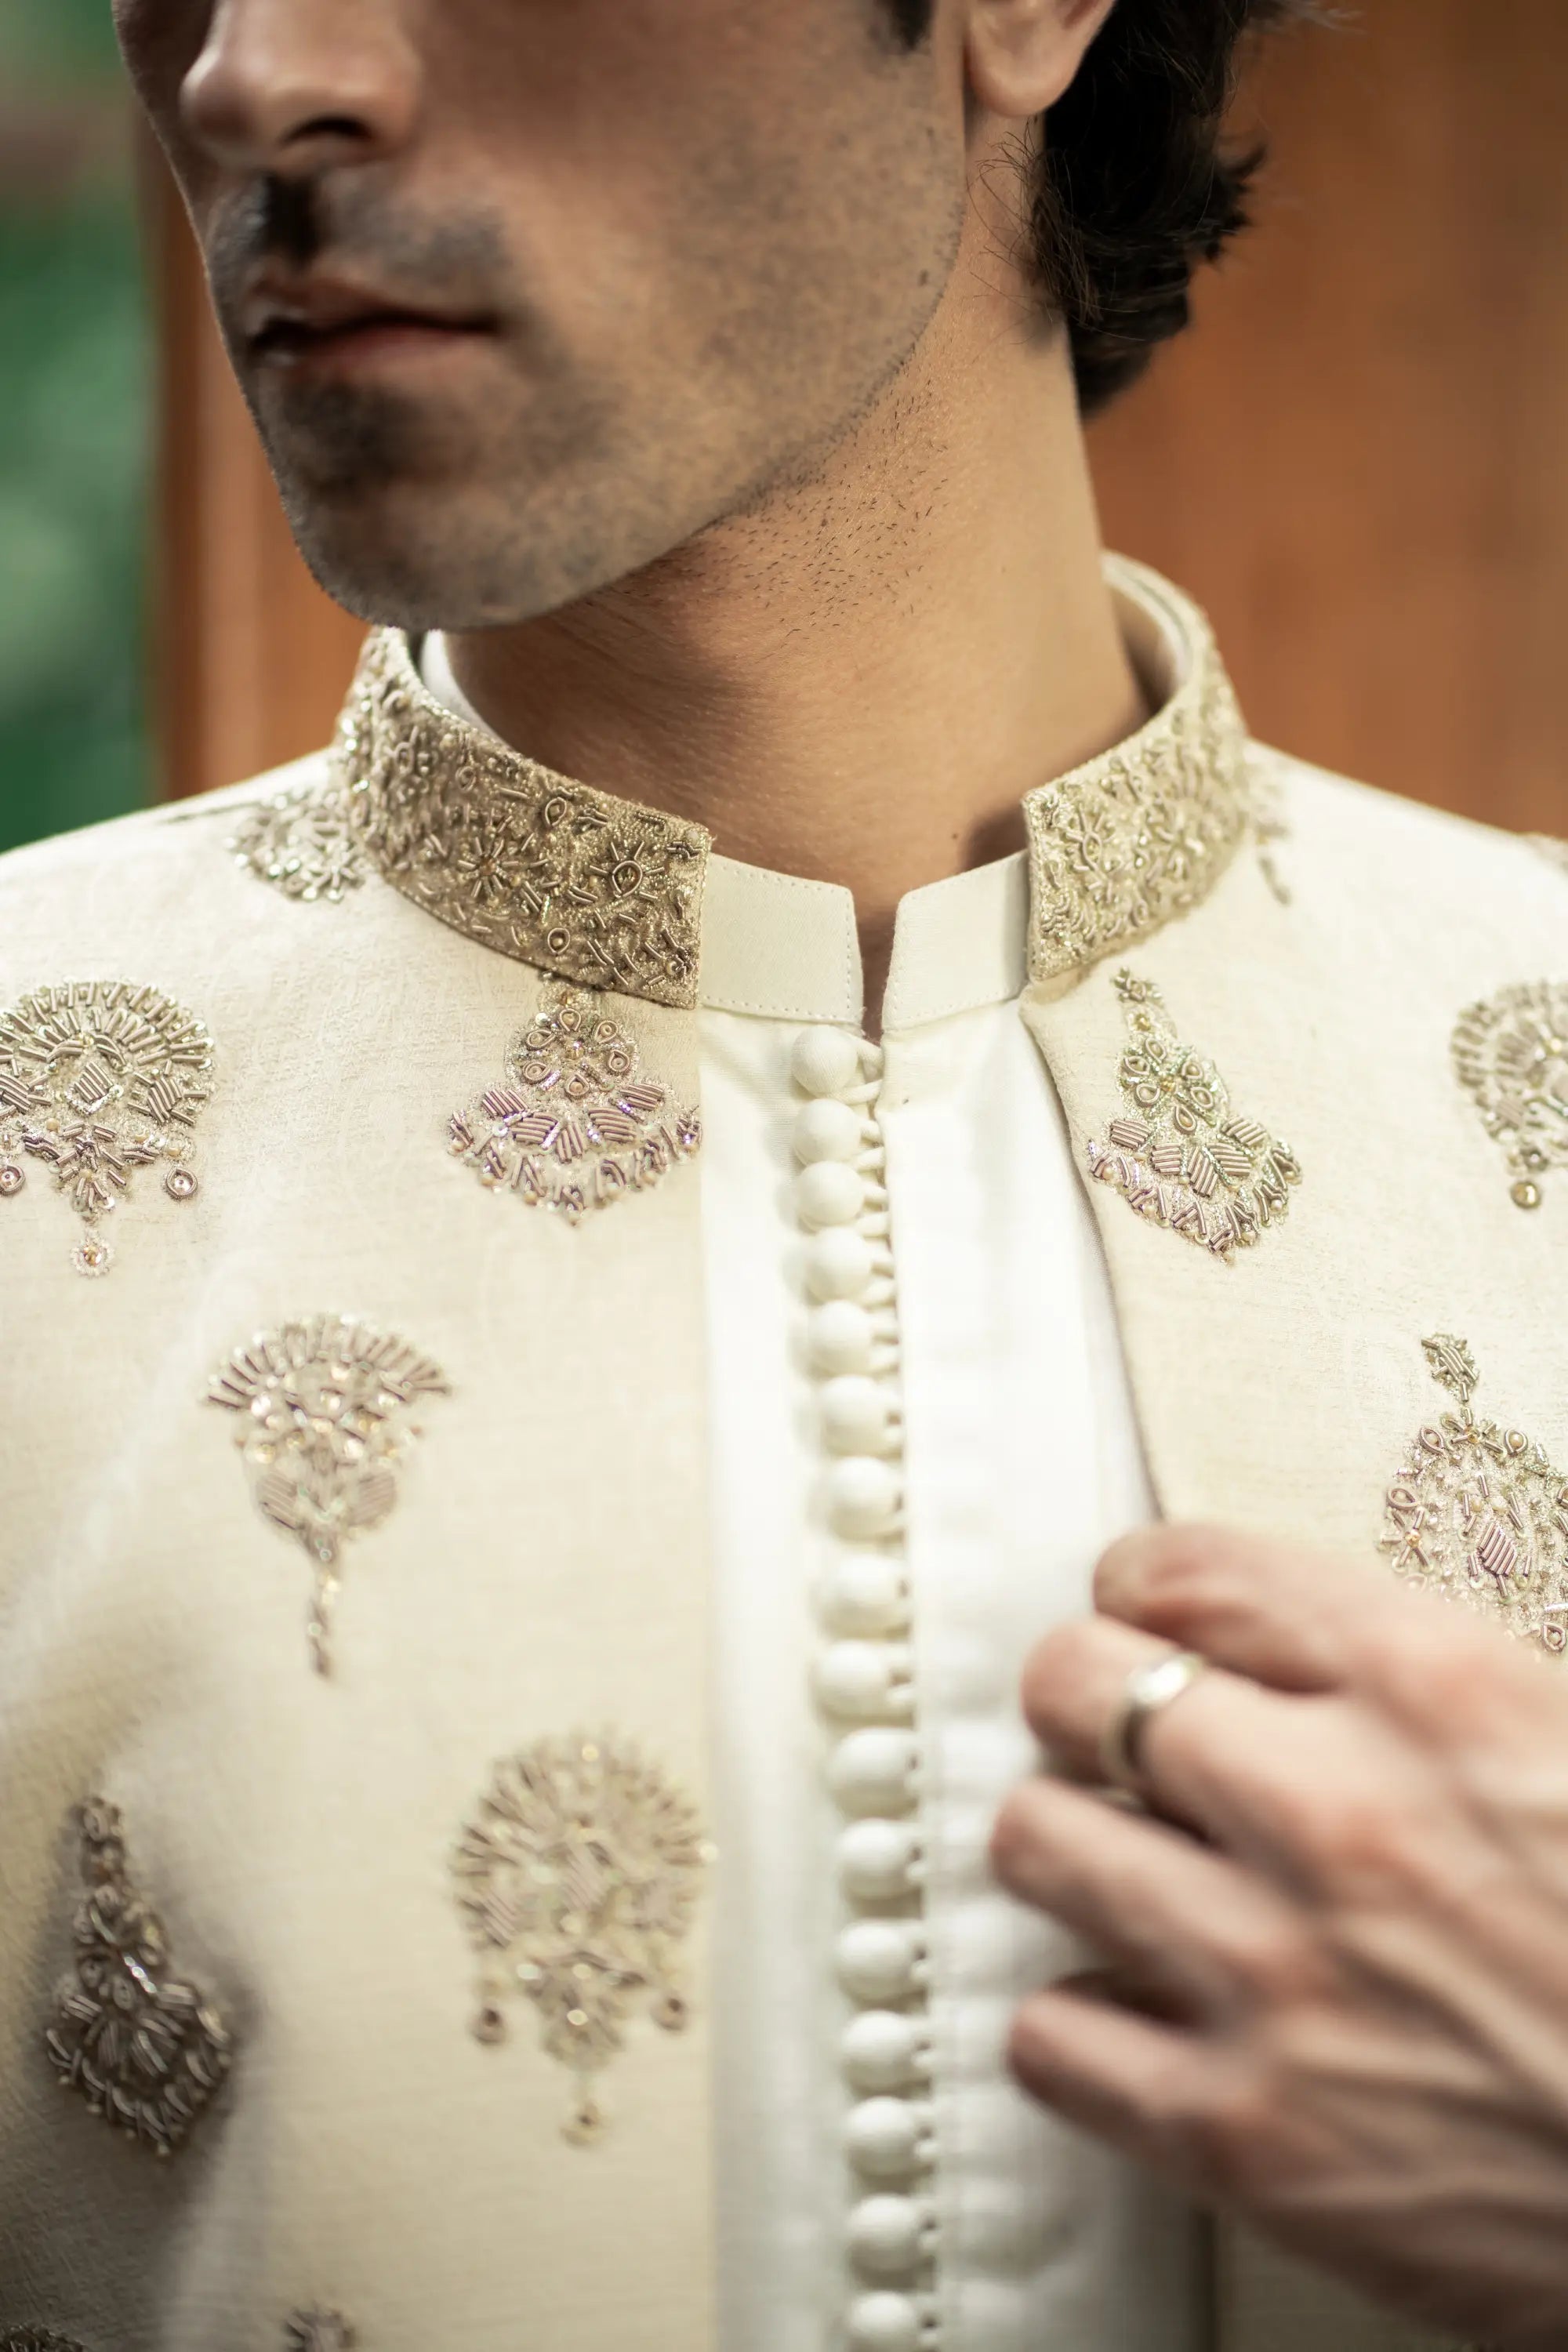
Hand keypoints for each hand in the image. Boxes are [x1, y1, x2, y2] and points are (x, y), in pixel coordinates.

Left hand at [990, 1525, 1567, 2349]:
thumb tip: (1269, 1645)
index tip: (1135, 1618)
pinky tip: (1141, 2016)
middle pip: (1075, 1685)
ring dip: (1072, 1848)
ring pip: (1038, 1840)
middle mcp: (1340, 1812)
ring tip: (1123, 1871)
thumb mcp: (1559, 1739)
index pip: (1186, 1572)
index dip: (1138, 1591)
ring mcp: (1278, 1974)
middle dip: (1083, 1706)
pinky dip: (1080, 2025)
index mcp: (1435, 1690)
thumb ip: (1411, 1679)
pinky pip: (1050, 2035)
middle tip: (1114, 1746)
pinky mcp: (1245, 2135)